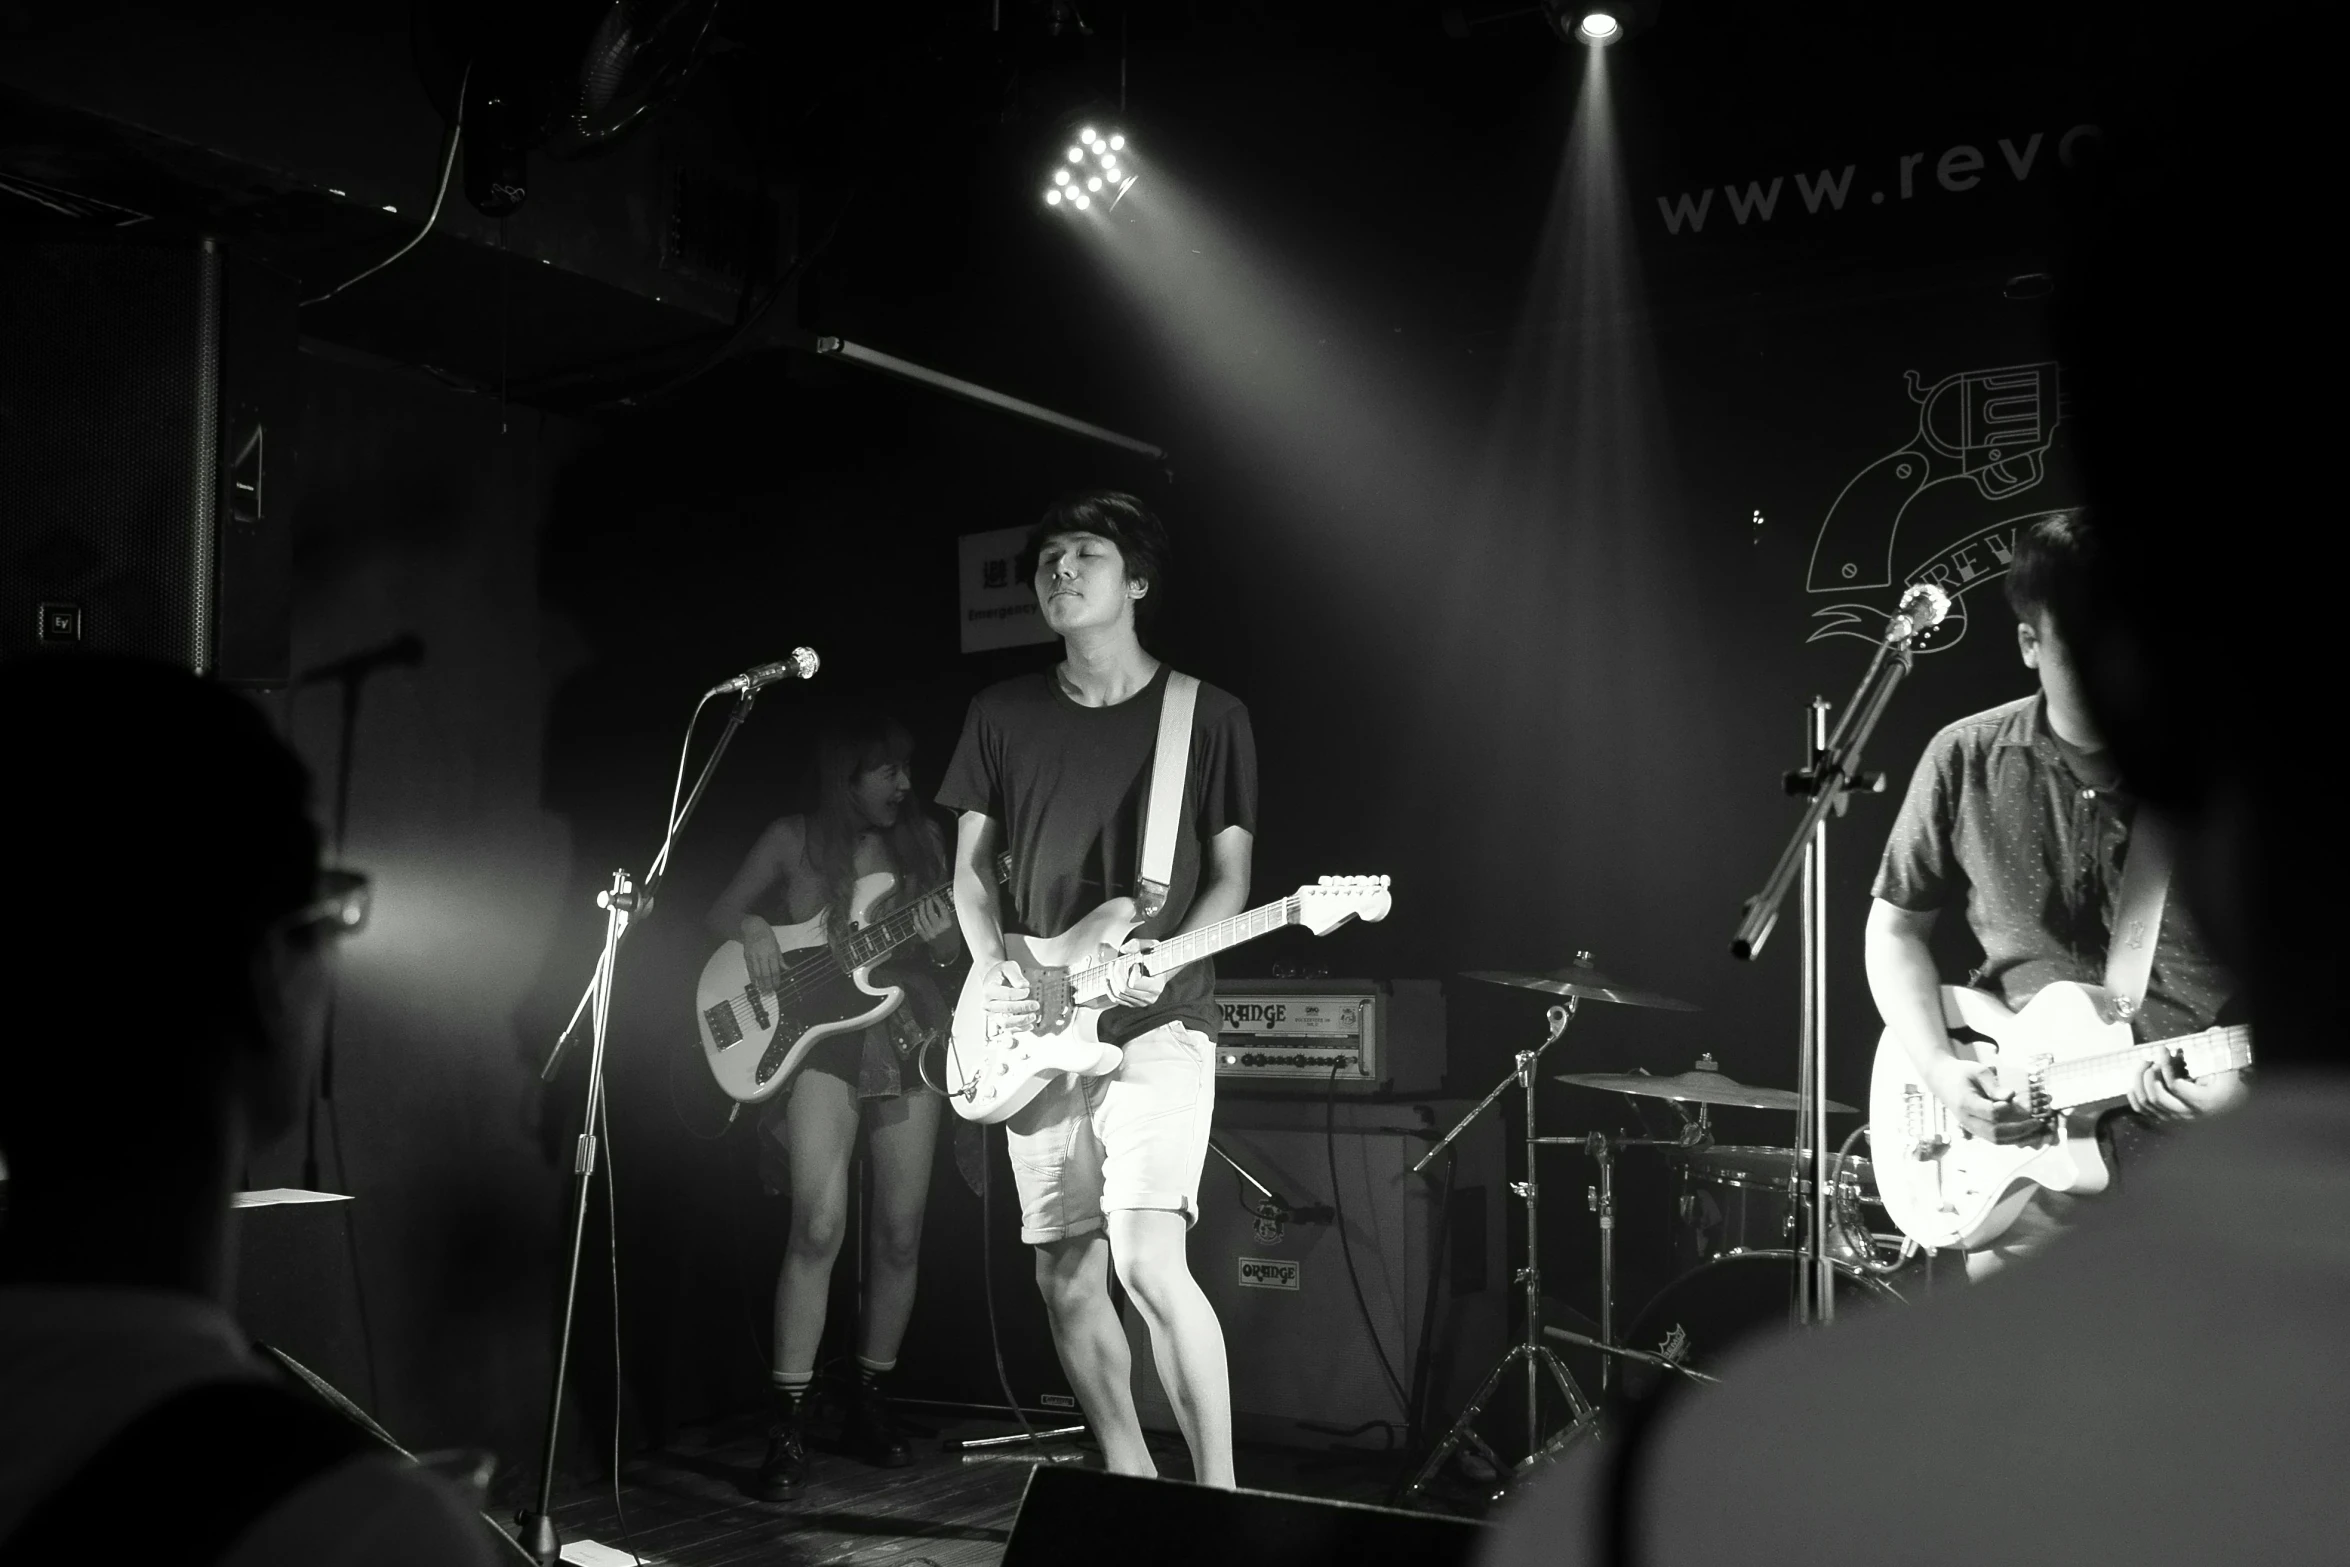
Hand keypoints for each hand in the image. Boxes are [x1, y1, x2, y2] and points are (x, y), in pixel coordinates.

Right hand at [740, 919, 783, 992]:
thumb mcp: (776, 945)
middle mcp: (762, 955)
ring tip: (763, 991)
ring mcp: (753, 956)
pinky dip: (752, 978)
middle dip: (768, 985)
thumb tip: (786, 968)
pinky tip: (755, 984)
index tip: (777, 986)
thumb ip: (780, 958)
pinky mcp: (746, 957)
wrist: (752, 928)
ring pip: (757, 973)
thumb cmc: (766, 935)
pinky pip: (750, 970)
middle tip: (769, 993)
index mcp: (771, 952)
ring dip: (760, 984)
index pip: (774, 969)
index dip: (776, 980)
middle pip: (765, 974)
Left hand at [914, 896, 955, 946]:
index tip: (934, 895)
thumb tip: (947, 894)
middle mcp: (939, 928)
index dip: (937, 900)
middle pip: (930, 912)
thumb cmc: (953, 933)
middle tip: (927, 898)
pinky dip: (915, 918)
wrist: (949, 948)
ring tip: (921, 903)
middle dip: (927, 903)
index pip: (941, 908)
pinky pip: (918, 926)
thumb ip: (950, 907)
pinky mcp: (925, 937)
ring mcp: (931, 933)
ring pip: (922, 918)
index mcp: (948, 923)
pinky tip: (914, 912)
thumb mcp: (955, 920)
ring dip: (920, 908)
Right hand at [980, 958, 1038, 1037]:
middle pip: (1006, 1009)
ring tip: (1033, 1016)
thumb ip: (1016, 976)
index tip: (1028, 990)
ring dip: (1021, 1021)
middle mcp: (987, 1003)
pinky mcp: (996, 1019)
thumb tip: (1024, 985)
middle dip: (1023, 1007)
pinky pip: (1008, 1028)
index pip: (1006, 994)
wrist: (991, 979)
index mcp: (989, 989)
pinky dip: (1019, 1029)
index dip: (1020, 994)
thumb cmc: (1001, 973)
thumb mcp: (1008, 967)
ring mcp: (991, 1014)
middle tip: (1036, 1005)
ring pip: (1005, 1022)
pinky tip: (1030, 1025)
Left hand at [1104, 940, 1166, 1007]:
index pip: (1135, 983)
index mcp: (1156, 986)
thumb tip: (1123, 949)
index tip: (1135, 963)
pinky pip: (1116, 999)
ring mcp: (1140, 1002)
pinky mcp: (1133, 1003)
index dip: (1132, 971)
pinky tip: (1107, 978)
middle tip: (1116, 962)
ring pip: (1118, 994)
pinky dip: (1109, 988)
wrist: (1163, 970)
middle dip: (1116, 973)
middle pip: (1124, 989)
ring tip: (1112, 967)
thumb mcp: (1152, 946)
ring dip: (1111, 979)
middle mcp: (1148, 998)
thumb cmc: (1158, 958)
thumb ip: (1138, 944)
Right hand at [1923, 1053, 2045, 1144]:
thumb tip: (2011, 1096)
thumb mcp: (1977, 1071)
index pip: (1991, 1113)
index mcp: (1965, 1102)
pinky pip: (1994, 1139)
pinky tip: (2025, 1133)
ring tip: (2036, 1132)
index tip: (2020, 1103)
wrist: (1941, 1080)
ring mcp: (1970, 1127)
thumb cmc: (1962, 1073)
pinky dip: (2012, 1139)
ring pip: (1996, 1140)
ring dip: (2018, 1138)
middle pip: (1995, 1133)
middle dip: (2020, 1130)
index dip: (2008, 1110)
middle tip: (2038, 1123)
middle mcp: (1966, 1119)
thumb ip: (1994, 1085)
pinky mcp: (1975, 1130)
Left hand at [2129, 1057, 2247, 1122]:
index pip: (2175, 1085)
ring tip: (2145, 1066)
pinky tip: (2135, 1082)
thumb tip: (2213, 1030)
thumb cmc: (2230, 1086)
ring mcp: (2174, 1118)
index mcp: (2202, 1101)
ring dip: (2140, 1082)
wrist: (2231, 1106)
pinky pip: (2143, 1110)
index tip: (2162, 1049)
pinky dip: (2134, 1096)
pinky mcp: (2166, 1118)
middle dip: (2148, 1074)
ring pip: (2147, 1103)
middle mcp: (2187, 1113)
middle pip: (2156, 1096)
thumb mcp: (2229, 1069)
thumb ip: (2220, 1051)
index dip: (2165, 1064)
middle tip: (2150, 1060)